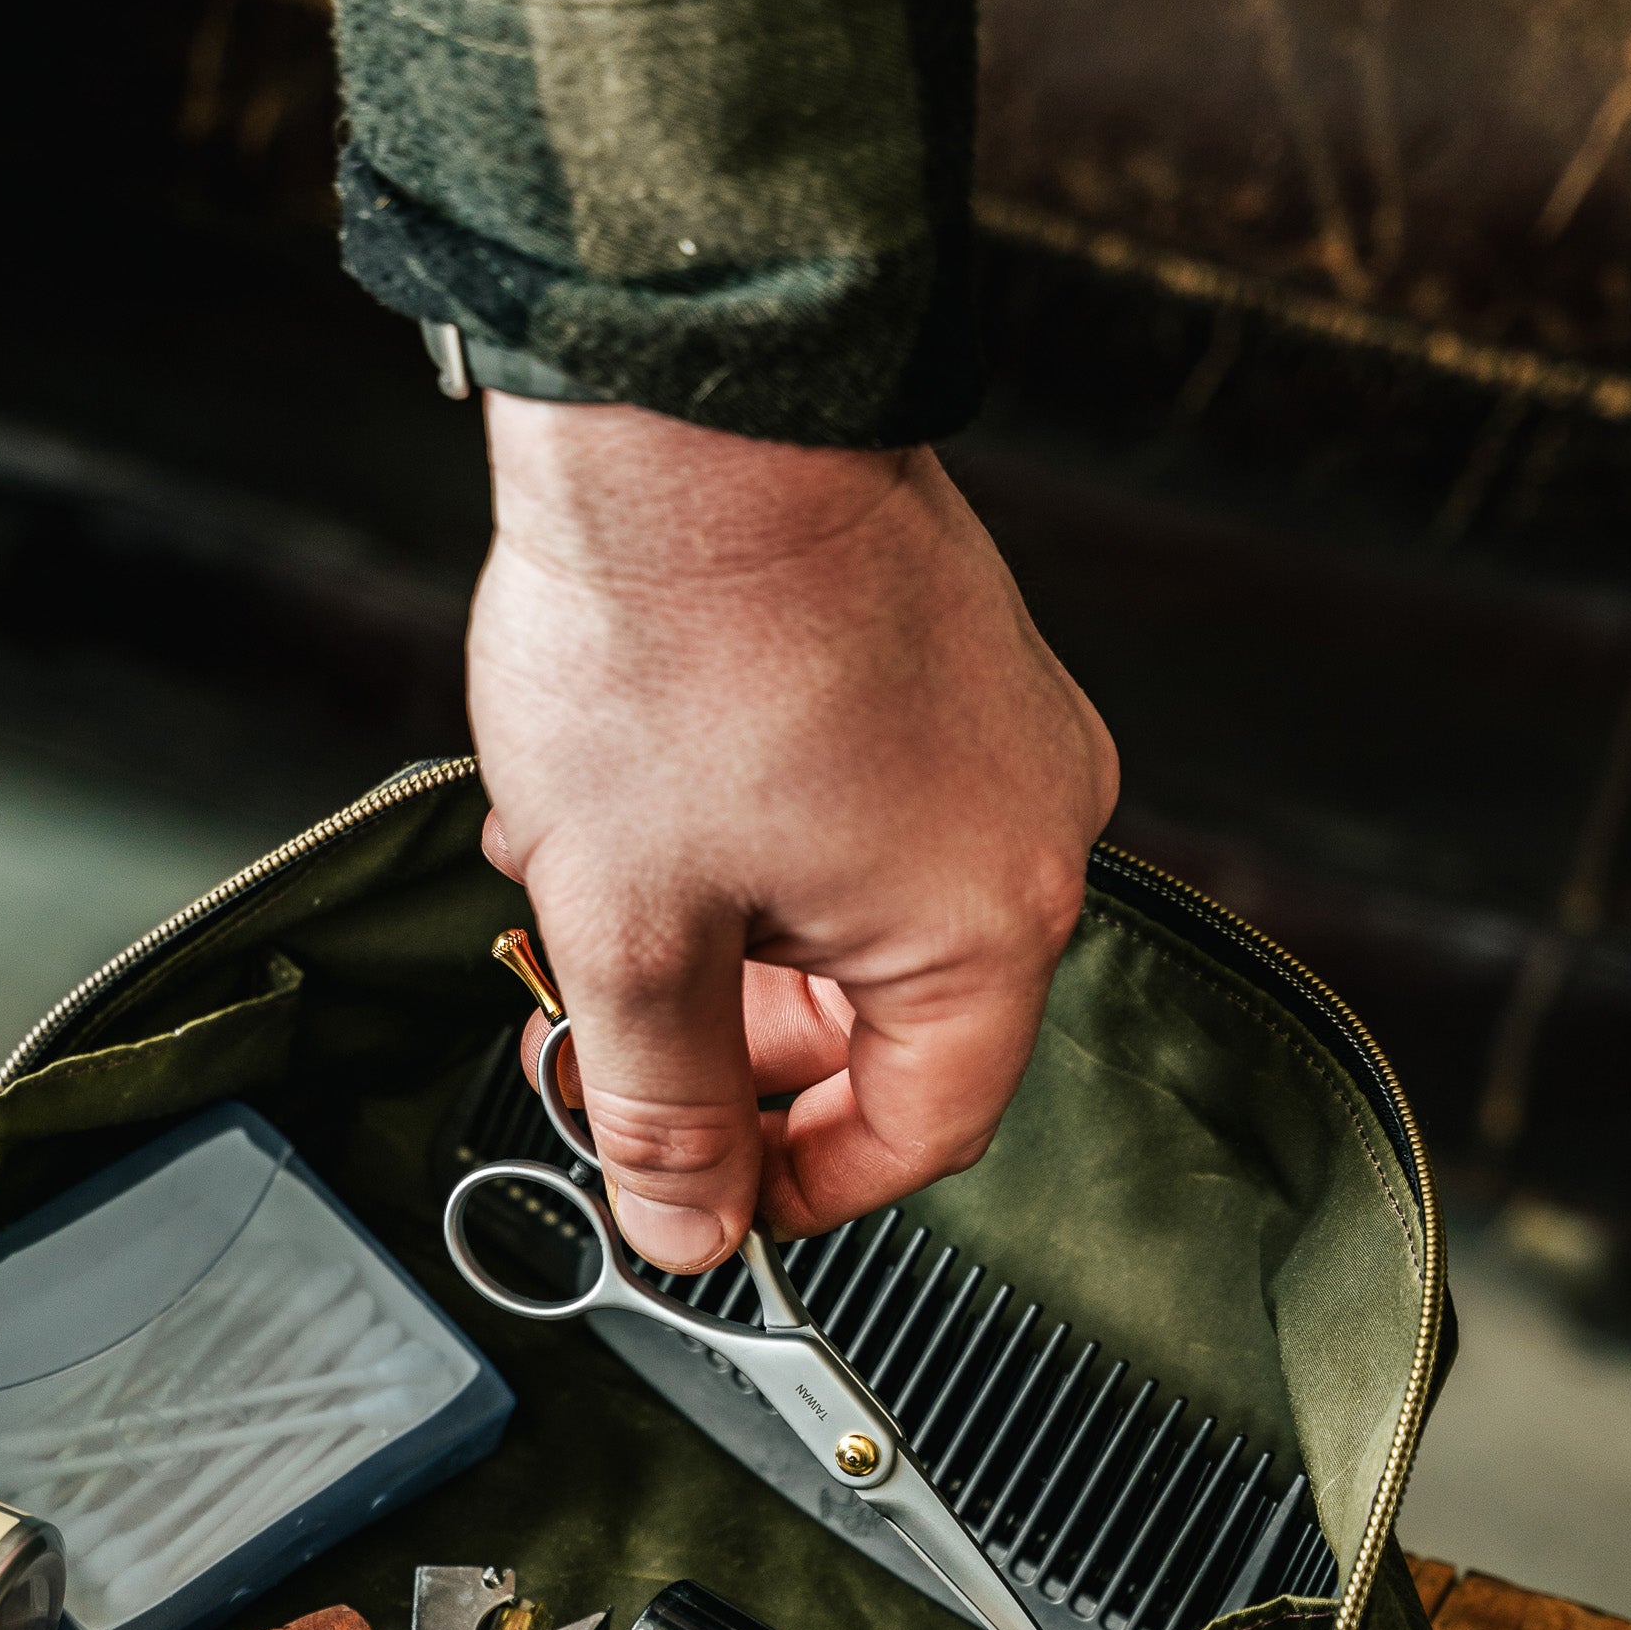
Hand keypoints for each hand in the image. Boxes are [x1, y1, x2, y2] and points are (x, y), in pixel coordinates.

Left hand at [468, 393, 1118, 1273]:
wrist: (680, 403)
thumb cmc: (669, 643)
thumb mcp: (630, 931)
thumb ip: (662, 1102)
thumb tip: (685, 1226)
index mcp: (990, 922)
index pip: (922, 1130)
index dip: (799, 1187)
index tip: (697, 1195)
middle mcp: (1034, 828)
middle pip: (894, 1028)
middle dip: (737, 1058)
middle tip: (609, 1056)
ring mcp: (1003, 734)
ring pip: (862, 922)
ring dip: (728, 952)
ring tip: (596, 918)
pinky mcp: (952, 666)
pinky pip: (864, 820)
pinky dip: (753, 856)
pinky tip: (637, 829)